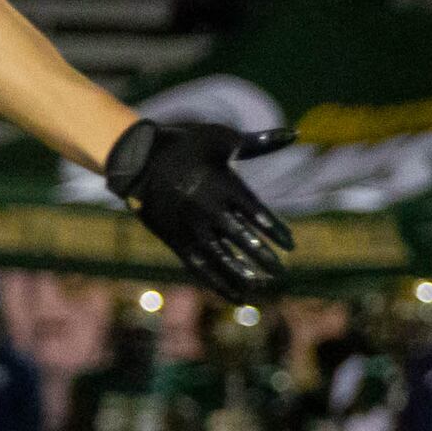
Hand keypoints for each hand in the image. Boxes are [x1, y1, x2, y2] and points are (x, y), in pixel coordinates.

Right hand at [102, 119, 292, 301]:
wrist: (137, 155)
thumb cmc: (186, 143)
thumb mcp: (222, 138)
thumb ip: (259, 143)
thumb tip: (293, 133)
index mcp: (222, 185)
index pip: (256, 213)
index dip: (275, 231)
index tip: (291, 245)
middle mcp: (207, 208)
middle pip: (241, 238)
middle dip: (263, 257)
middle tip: (281, 272)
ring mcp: (189, 225)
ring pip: (219, 257)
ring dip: (240, 274)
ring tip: (261, 285)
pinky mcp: (174, 239)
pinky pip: (199, 267)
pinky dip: (218, 283)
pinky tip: (237, 297)